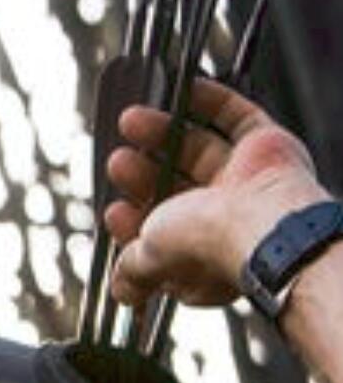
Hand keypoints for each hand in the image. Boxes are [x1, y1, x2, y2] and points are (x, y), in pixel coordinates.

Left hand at [105, 78, 328, 307]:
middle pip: (177, 187)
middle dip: (142, 173)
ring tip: (131, 120)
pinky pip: (238, 118)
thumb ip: (132, 270)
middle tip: (119, 160)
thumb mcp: (149, 259)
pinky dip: (209, 102)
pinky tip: (184, 90)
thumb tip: (122, 292)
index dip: (134, 221)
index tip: (114, 211)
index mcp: (203, 254)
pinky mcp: (268, 149)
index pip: (162, 233)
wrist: (258, 222)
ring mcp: (248, 183)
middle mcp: (228, 220)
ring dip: (164, 133)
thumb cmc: (208, 245)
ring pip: (201, 149)